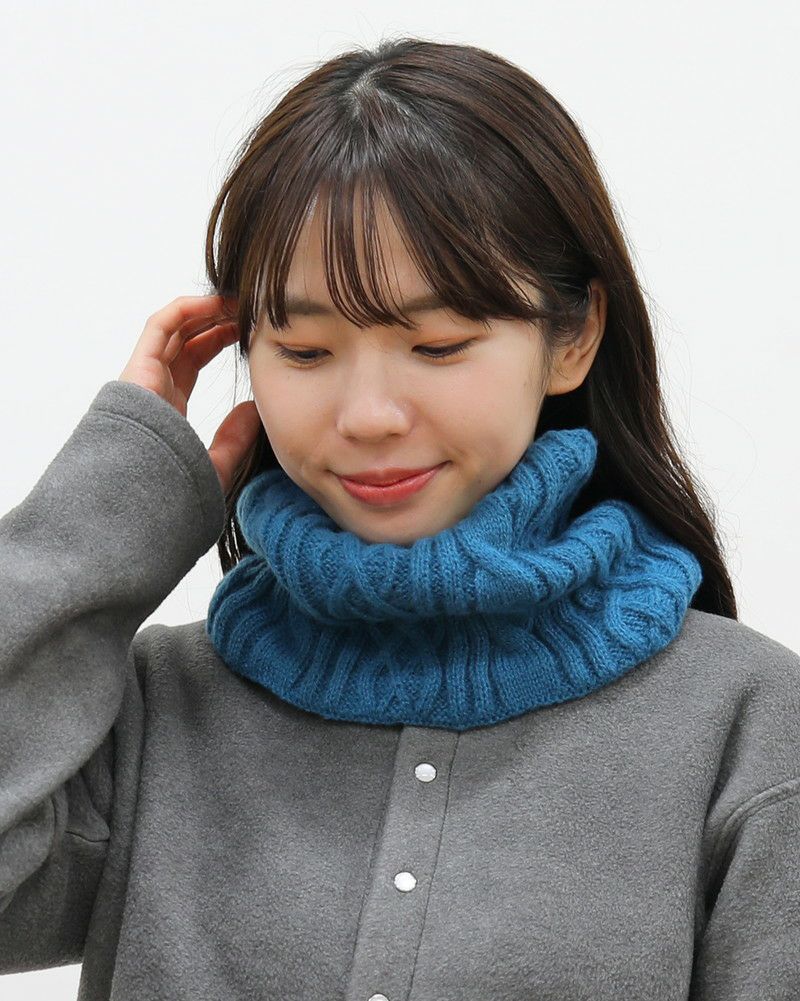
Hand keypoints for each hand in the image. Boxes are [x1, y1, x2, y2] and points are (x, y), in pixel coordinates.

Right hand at [118, 294, 262, 493]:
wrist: (137, 498)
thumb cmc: (170, 492)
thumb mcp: (214, 466)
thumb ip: (234, 441)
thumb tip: (256, 412)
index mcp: (168, 408)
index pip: (193, 361)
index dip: (219, 341)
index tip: (248, 333)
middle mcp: (154, 387)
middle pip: (184, 341)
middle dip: (214, 321)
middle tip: (247, 310)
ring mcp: (144, 377)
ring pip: (174, 329)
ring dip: (204, 311)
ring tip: (237, 302)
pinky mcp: (138, 368)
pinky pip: (160, 326)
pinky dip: (186, 310)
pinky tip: (216, 304)